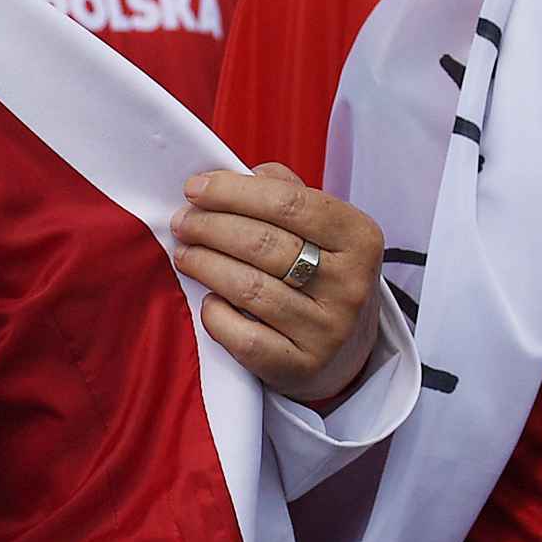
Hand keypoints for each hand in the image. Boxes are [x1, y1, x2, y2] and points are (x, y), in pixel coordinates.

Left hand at [173, 163, 384, 405]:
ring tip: (184, 253)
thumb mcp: (321, 228)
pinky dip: (216, 314)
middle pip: (262, 243)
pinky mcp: (302, 367)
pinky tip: (208, 300)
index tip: (194, 188)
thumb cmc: (319, 273)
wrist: (345, 350)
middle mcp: (351, 284)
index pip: (288, 202)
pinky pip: (243, 337)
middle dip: (209, 227)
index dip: (232, 192)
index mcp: (359, 237)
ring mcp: (328, 330)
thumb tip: (238, 174)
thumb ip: (285, 192)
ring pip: (248, 288)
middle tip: (181, 222)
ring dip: (204, 264)